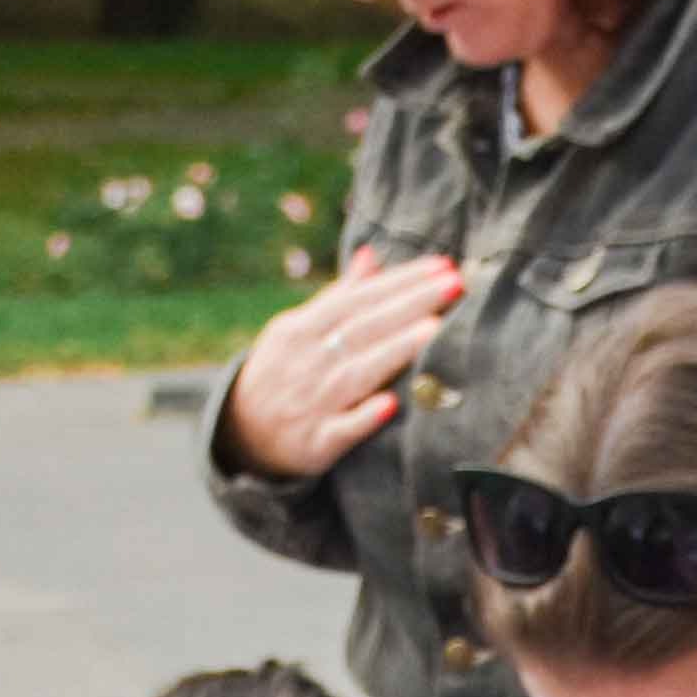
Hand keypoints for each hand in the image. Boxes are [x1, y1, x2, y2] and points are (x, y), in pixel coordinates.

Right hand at [219, 248, 467, 487]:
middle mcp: (308, 359)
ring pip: (357, 372)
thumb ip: (339, 295)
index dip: (400, 281)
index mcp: (303, 327)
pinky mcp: (316, 441)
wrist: (242, 432)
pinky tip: (391, 404)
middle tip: (454, 284)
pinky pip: (342, 429)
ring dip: (395, 350)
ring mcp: (311, 401)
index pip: (359, 298)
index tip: (442, 265)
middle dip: (410, 304)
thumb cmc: (284, 370)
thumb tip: (371, 255)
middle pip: (365, 327)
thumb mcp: (299, 328)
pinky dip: (365, 417)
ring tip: (435, 328)